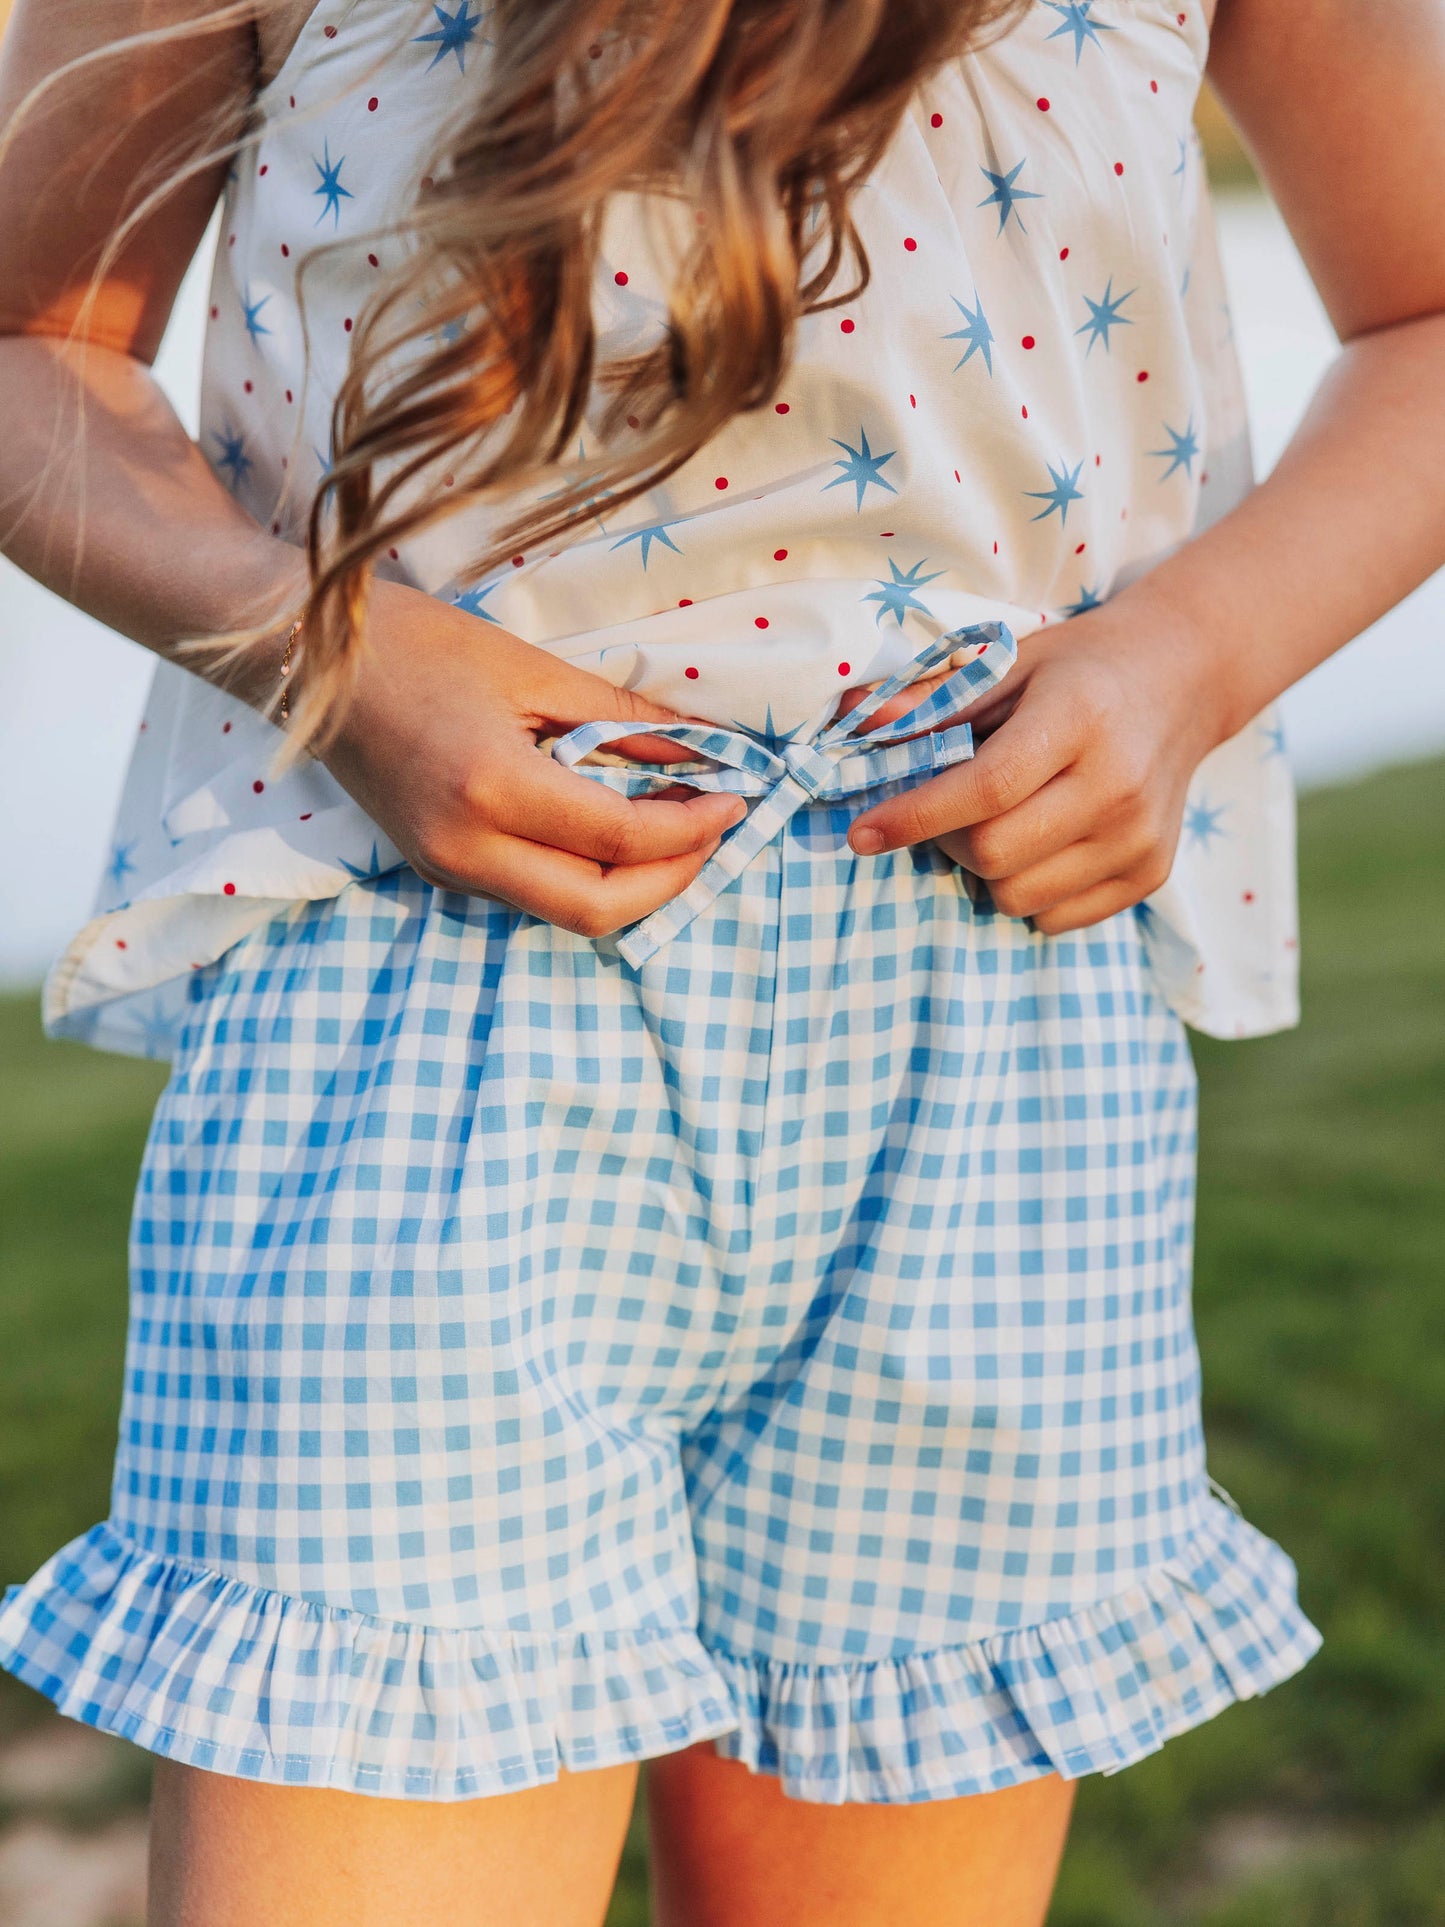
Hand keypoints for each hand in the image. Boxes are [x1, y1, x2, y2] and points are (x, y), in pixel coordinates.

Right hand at [320, 578, 744, 937]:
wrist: (300, 658)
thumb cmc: (413, 642)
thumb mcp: (531, 669)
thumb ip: (623, 722)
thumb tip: (705, 752)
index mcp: (489, 789)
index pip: (620, 842)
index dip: (692, 828)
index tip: (738, 796)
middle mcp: (463, 849)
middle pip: (599, 911)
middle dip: (674, 878)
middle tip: (715, 825)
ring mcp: (443, 868)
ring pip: (566, 912)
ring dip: (634, 883)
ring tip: (677, 823)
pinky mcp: (434, 868)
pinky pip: (531, 892)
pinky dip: (588, 873)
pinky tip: (616, 827)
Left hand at [846, 598, 1228, 934]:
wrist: (1182, 682)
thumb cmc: (1078, 672)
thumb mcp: (1008, 663)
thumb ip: (932, 700)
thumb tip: (854, 719)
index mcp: (1078, 719)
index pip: (985, 788)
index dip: (914, 817)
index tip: (862, 834)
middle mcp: (1117, 784)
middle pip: (995, 854)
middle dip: (946, 840)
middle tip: (946, 811)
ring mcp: (1139, 836)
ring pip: (1018, 896)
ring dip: (984, 869)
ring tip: (1000, 822)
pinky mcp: (1152, 873)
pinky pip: (1055, 918)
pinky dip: (1027, 891)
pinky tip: (1040, 842)